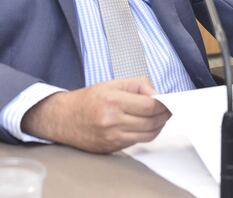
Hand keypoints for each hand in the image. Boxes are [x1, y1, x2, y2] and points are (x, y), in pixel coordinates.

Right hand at [22, 78, 170, 153]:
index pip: (150, 105)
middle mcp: (112, 121)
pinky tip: (146, 125)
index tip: (169, 100)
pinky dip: (146, 133)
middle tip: (169, 109)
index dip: (164, 103)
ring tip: (160, 117)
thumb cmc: (87, 99)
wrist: (63, 118)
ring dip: (159, 126)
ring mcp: (112, 137)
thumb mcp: (111, 84)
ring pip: (148, 135)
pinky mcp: (112, 148)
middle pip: (152, 122)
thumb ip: (137, 85)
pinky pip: (137, 142)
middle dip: (165, 115)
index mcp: (113, 101)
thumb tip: (157, 94)